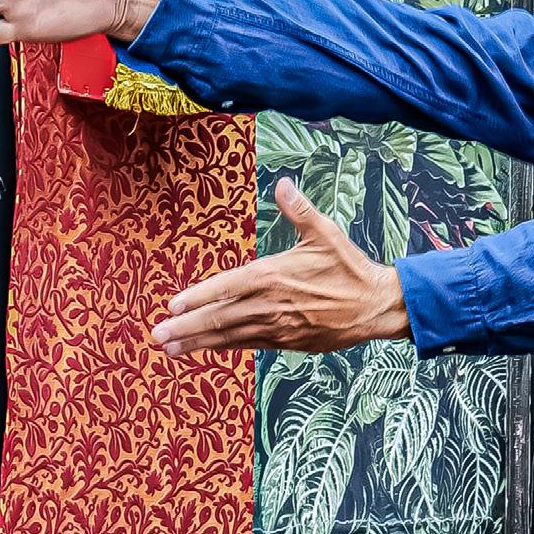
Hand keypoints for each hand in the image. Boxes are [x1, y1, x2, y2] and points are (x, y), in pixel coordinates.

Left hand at [151, 178, 408, 356]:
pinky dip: (224, 347)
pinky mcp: (287, 342)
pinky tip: (205, 349)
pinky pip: (248, 345)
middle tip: (158, 334)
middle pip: (220, 318)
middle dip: (187, 327)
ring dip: (198, 342)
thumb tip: (283, 184)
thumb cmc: (349, 268)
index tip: (173, 304)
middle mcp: (270, 305)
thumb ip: (299, 210)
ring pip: (230, 337)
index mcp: (274, 276)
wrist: (375, 306)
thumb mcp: (325, 234)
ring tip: (169, 348)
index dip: (198, 297)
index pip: (227, 287)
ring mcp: (277, 327)